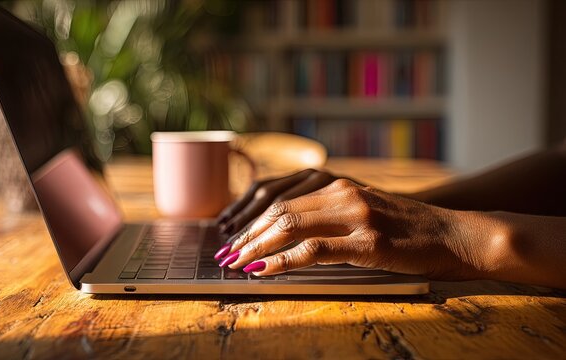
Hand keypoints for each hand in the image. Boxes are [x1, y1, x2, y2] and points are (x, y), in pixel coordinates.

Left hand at [215, 178, 491, 279]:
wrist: (456, 234)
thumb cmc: (408, 228)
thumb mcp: (365, 210)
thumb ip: (331, 212)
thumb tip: (288, 232)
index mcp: (338, 184)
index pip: (279, 195)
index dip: (249, 216)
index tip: (231, 235)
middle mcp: (343, 193)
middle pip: (277, 209)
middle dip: (245, 233)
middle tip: (225, 254)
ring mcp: (356, 215)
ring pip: (289, 226)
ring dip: (255, 246)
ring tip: (235, 264)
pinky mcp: (369, 242)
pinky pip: (313, 250)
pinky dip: (282, 261)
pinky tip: (264, 270)